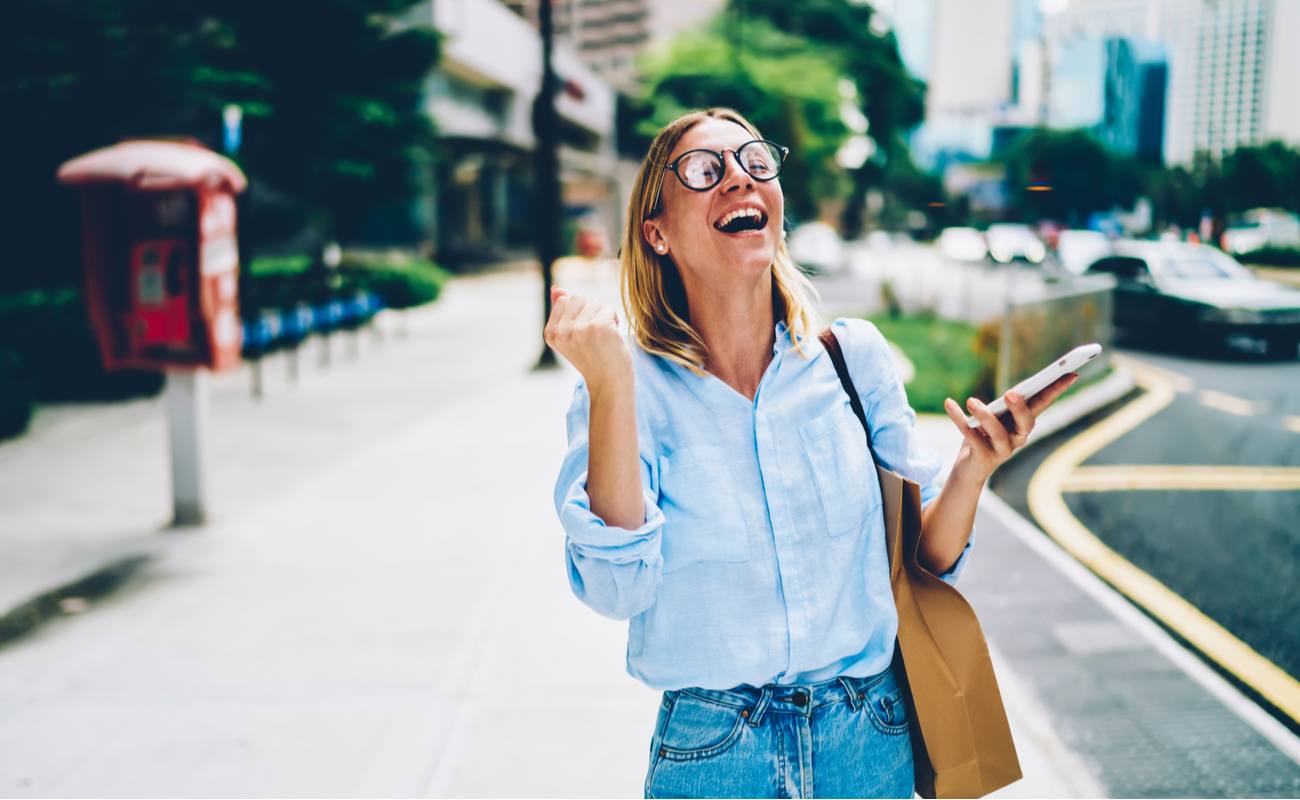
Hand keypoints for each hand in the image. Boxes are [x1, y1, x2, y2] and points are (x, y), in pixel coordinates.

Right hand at [544, 287, 631, 390]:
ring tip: (604, 339)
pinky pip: (609, 309)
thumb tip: (556, 289)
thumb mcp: (572, 335)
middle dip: (591, 313)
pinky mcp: (599, 327)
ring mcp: (579, 329)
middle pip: (580, 299)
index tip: (583, 335)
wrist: (610, 384)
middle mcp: (561, 331)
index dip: (579, 313)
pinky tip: (613, 339)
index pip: (565, 300)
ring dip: (604, 317)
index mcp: (550, 333)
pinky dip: (615, 321)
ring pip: (595, 303)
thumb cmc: (594, 359)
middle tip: (595, 338)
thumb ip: (563, 312)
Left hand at [942, 373, 1078, 480]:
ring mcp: (1002, 450)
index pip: (1043, 404)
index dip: (1057, 390)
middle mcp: (1018, 438)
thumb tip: (1014, 392)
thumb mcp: (995, 418)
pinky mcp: (983, 457)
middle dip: (1020, 408)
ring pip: (998, 433)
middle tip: (1010, 392)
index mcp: (1023, 423)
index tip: (1071, 373)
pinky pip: (971, 437)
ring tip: (971, 401)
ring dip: (985, 416)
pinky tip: (949, 403)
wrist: (969, 470)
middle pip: (1027, 424)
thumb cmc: (984, 437)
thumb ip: (1004, 407)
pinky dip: (959, 419)